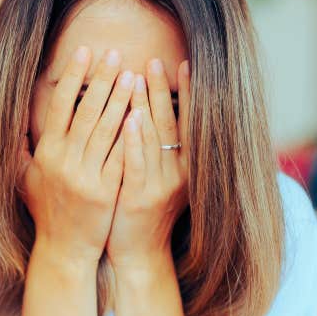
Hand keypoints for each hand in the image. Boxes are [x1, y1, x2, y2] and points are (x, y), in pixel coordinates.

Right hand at [23, 47, 134, 265]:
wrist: (64, 250)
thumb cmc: (46, 213)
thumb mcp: (24, 181)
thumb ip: (20, 152)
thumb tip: (12, 127)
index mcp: (46, 153)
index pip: (60, 106)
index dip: (73, 77)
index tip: (84, 51)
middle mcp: (64, 162)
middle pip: (86, 111)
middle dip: (101, 80)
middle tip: (115, 53)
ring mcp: (85, 176)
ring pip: (106, 129)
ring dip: (120, 99)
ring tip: (133, 74)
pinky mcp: (106, 191)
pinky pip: (121, 156)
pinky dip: (131, 134)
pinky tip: (143, 113)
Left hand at [106, 58, 190, 272]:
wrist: (138, 254)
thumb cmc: (145, 214)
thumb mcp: (162, 180)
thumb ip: (164, 149)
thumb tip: (159, 111)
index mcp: (186, 167)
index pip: (187, 122)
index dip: (187, 93)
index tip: (182, 64)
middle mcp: (177, 174)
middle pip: (170, 123)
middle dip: (162, 90)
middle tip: (154, 60)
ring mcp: (159, 186)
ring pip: (152, 138)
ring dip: (145, 105)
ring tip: (136, 76)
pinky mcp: (138, 197)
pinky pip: (136, 163)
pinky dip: (134, 140)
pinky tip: (129, 118)